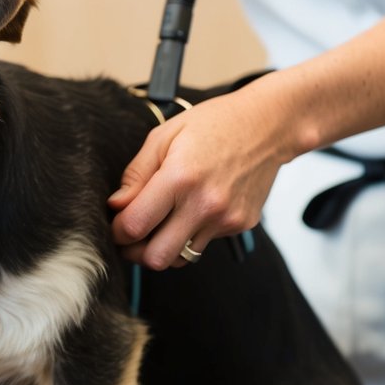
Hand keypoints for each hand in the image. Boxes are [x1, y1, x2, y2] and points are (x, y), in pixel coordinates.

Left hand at [108, 84, 292, 268]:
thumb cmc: (214, 124)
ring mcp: (225, 218)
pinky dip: (190, 236)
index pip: (134, 226)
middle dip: (136, 252)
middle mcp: (204, 204)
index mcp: (180, 178)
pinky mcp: (240, 225)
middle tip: (132, 237)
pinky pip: (204, 245)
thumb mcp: (164, 136)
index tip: (117, 223)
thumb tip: (116, 206)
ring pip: (181, 259)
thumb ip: (136, 175)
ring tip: (159, 226)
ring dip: (163, 248)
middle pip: (157, 258)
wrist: (268, 125)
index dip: (117, 231)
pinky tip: (192, 212)